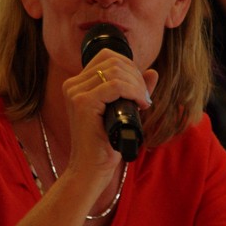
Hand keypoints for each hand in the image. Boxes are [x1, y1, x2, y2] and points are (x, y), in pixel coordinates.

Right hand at [61, 48, 156, 175]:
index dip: (129, 66)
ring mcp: (75, 92)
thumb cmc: (105, 143)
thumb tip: (153, 72)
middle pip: (112, 61)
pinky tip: (140, 105)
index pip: (107, 56)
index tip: (140, 88)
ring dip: (136, 85)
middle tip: (144, 98)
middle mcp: (72, 84)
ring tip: (143, 102)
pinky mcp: (82, 102)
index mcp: (77, 84)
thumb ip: (135, 90)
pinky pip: (115, 85)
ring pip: (115, 71)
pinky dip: (133, 92)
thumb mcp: (123, 111)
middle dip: (136, 76)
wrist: (90, 168)